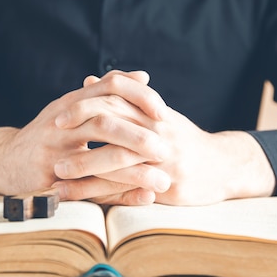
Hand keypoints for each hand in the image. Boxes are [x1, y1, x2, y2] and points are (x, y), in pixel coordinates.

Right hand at [0, 71, 170, 201]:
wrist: (2, 162)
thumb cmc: (47, 135)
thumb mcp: (72, 109)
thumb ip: (106, 94)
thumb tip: (143, 76)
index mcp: (71, 104)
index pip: (108, 87)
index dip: (138, 97)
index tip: (163, 111)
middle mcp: (62, 124)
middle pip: (103, 120)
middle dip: (138, 134)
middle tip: (165, 147)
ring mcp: (54, 153)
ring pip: (97, 155)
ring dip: (133, 170)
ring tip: (162, 178)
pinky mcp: (50, 182)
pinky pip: (89, 188)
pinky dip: (119, 193)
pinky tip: (143, 197)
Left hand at [54, 73, 275, 205]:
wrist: (224, 165)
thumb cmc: (184, 139)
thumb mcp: (158, 114)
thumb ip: (124, 99)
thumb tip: (91, 79)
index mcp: (154, 112)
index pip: (116, 99)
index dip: (85, 106)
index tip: (59, 115)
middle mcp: (159, 131)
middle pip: (114, 123)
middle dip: (80, 130)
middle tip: (52, 137)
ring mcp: (165, 159)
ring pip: (118, 159)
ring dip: (84, 166)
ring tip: (57, 173)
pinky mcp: (169, 185)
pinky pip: (130, 189)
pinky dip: (102, 192)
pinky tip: (82, 197)